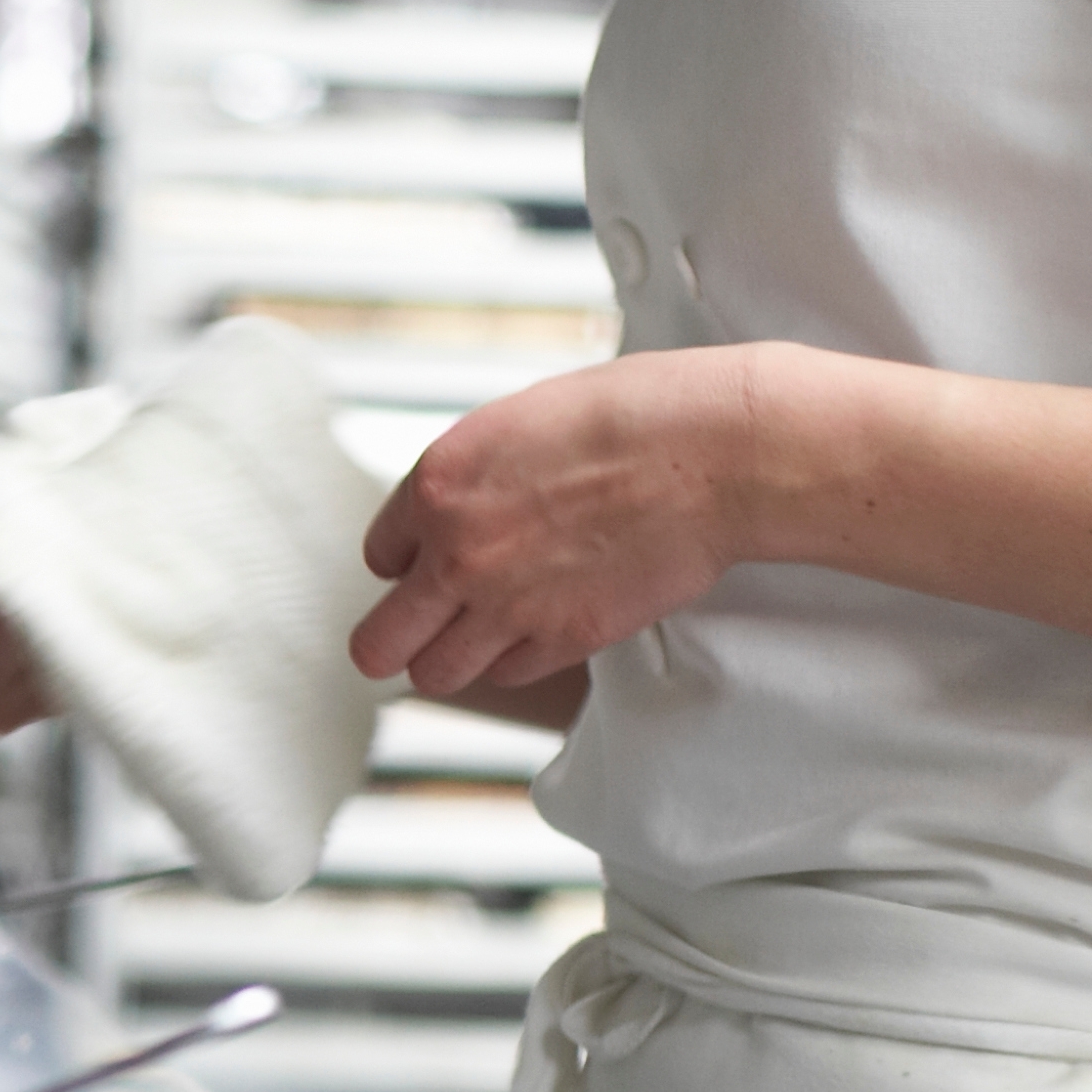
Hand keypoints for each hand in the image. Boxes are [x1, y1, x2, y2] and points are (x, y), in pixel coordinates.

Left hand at [351, 347, 758, 697]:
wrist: (713, 452)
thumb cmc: (630, 418)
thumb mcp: (515, 425)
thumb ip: (465, 483)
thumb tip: (446, 518)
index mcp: (436, 487)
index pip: (379, 557)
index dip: (409, 560)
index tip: (434, 559)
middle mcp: (456, 554)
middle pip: (378, 644)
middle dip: (395, 638)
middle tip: (418, 630)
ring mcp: (507, 606)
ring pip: (434, 674)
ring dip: (451, 657)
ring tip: (480, 634)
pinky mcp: (563, 640)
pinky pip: (507, 674)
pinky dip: (517, 658)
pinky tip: (542, 623)